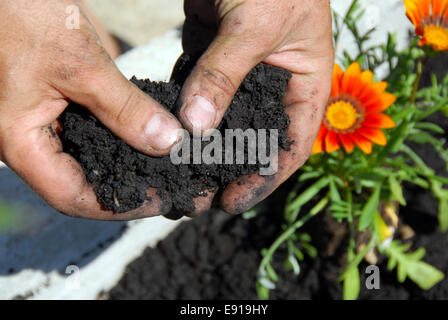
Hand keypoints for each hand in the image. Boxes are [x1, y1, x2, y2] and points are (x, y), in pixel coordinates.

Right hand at [0, 0, 183, 219]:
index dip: (120, 205)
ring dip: (131, 166)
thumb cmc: (21, 15)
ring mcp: (48, 123)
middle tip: (174, 188)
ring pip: (94, 160)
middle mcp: (34, 140)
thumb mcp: (80, 65)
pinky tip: (154, 139)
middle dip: (131, 190)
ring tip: (171, 170)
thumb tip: (167, 142)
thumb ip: (123, 107)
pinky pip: (97, 132)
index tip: (162, 201)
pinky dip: (126, 138)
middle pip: (86, 183)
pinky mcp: (64, 105)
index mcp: (22, 143)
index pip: (74, 197)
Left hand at [179, 0, 333, 213]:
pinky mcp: (213, 58)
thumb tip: (195, 127)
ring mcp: (241, 73)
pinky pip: (198, 93)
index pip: (290, 146)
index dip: (264, 178)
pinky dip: (184, 113)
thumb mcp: (255, 26)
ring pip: (223, 120)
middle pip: (253, 140)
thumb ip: (224, 75)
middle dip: (228, 169)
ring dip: (202, 147)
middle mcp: (274, 86)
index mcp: (305, 85)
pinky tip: (166, 134)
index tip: (232, 201)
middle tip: (198, 195)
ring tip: (178, 174)